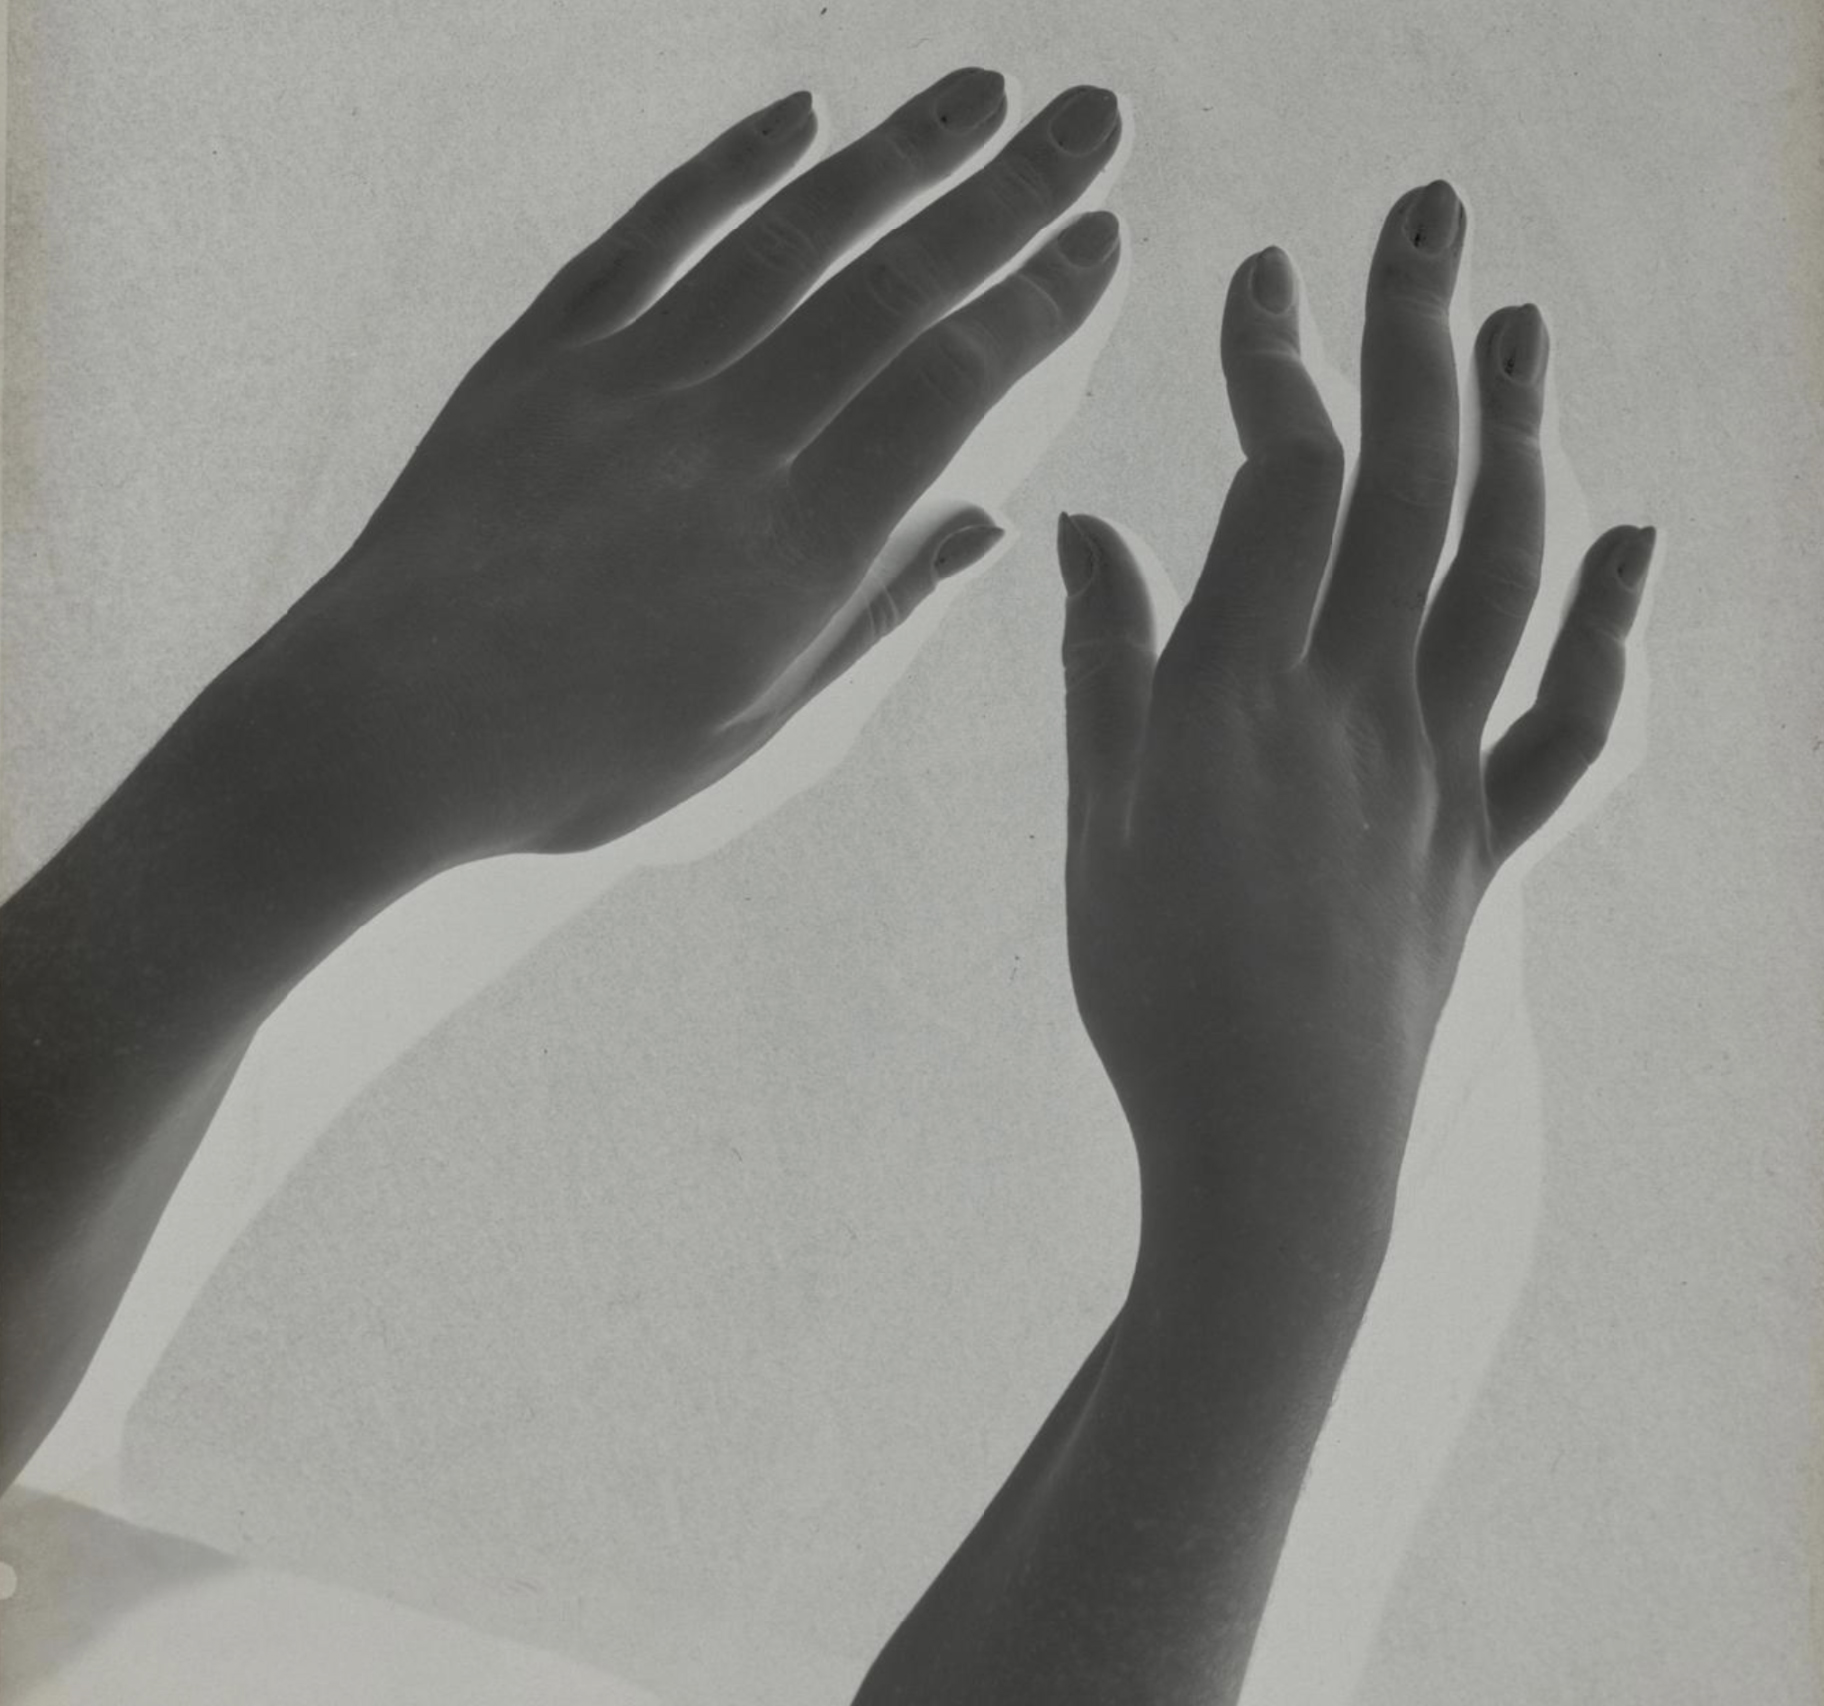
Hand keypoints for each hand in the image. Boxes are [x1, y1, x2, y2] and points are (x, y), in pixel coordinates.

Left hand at [256, 69, 1123, 868]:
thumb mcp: (755, 725)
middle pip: (892, 289)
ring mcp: (630, 384)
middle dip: (1009, 195)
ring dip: (895, 156)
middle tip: (1096, 118)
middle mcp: (729, 441)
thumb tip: (986, 523)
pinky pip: (650, 236)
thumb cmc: (583, 758)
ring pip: (788, 241)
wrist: (388, 731)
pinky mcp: (543, 356)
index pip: (949, 390)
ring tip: (981, 91)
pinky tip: (801, 114)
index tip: (1105, 236)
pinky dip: (728, 168)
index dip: (1037, 304)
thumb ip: (874, 613)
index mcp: (797, 548)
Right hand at [1055, 182, 1653, 1233]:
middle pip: (1410, 485)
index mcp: (1240, 696)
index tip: (1263, 276)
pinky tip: (1635, 541)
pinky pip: (1579, 724)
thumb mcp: (1095, 825)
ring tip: (1524, 330)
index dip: (1279, 361)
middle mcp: (1358, 707)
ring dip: (1521, 437)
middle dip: (1414, 337)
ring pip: (1504, 570)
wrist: (1278, 1149)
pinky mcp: (1490, 840)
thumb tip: (1086, 533)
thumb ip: (1102, 670)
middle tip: (1425, 220)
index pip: (1284, 478)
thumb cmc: (1153, 994)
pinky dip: (1618, 629)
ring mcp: (1441, 770)